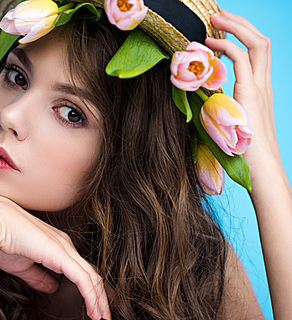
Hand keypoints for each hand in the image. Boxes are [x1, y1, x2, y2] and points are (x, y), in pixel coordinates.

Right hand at [0, 193, 112, 319]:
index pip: (82, 273)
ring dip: (101, 305)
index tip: (94, 316)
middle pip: (92, 277)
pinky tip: (95, 314)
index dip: (91, 295)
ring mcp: (65, 248)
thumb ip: (39, 276)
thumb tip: (52, 287)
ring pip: (92, 279)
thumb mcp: (23, 265)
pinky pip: (83, 279)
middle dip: (101, 303)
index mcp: (57, 247)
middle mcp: (65, 246)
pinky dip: (92, 298)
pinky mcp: (60, 254)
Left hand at [206, 10, 278, 173]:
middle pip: (260, 41)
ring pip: (257, 43)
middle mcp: (263, 83)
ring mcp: (260, 86)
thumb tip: (194, 100)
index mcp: (260, 89)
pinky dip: (226, 45)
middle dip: (241, 23)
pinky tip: (209, 42)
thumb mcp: (226, 121)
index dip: (241, 35)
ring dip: (236, 26)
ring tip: (215, 18)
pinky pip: (241, 58)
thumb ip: (216, 105)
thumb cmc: (241, 150)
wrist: (259, 168)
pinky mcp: (250, 92)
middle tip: (219, 14)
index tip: (220, 28)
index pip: (256, 52)